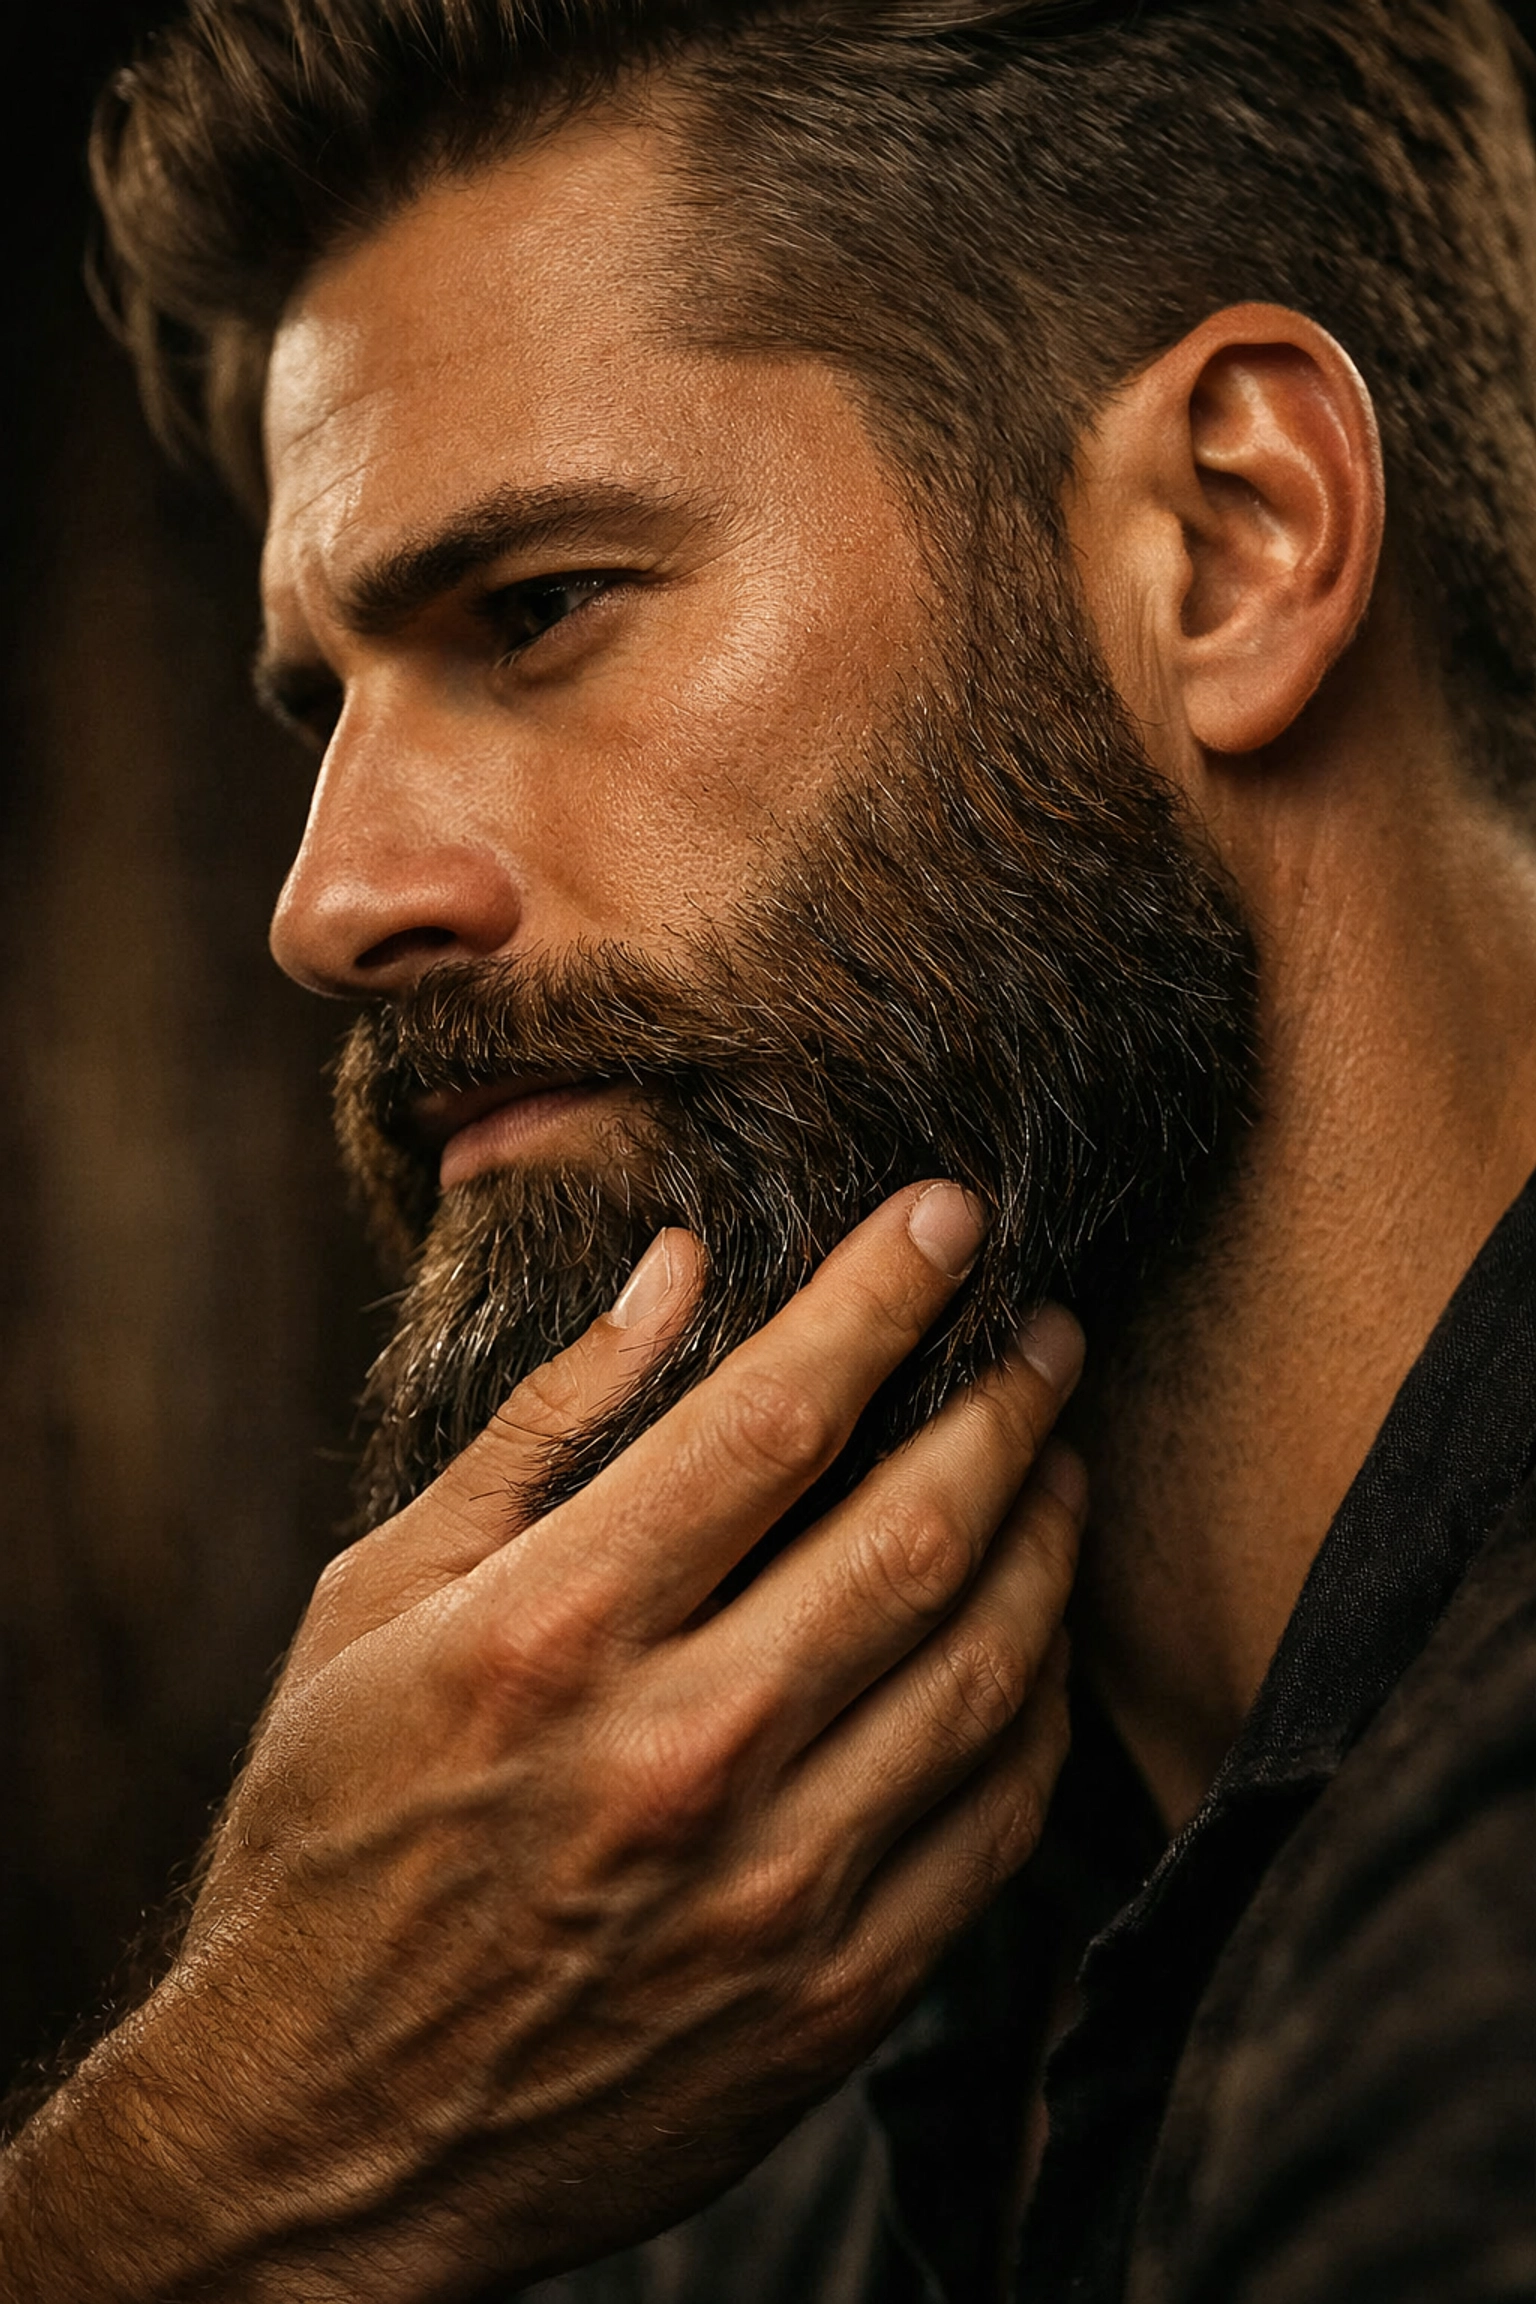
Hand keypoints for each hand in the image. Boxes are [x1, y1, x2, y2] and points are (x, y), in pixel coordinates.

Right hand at [0, 1183, 1083, 2302]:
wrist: (319, 2143)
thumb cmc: (328, 1838)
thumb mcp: (374, 1602)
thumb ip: (537, 1427)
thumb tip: (677, 1274)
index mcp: (551, 1636)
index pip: (771, 1419)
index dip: (880, 1296)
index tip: (949, 1217)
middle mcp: (677, 1757)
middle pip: (917, 1530)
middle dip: (1011, 1400)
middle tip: (1050, 1330)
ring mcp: (770, 1891)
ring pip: (986, 1669)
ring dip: (1049, 1537)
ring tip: (1062, 1459)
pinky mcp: (829, 2001)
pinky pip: (996, 1824)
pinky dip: (1038, 1706)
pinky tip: (1033, 1633)